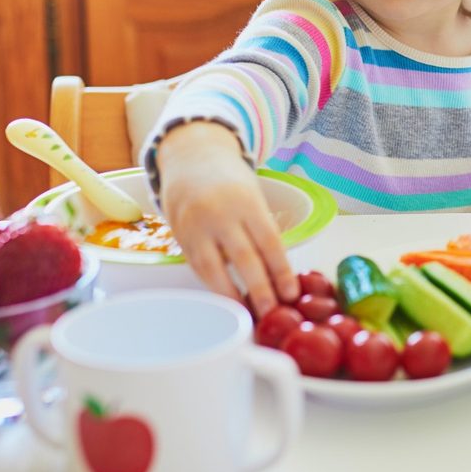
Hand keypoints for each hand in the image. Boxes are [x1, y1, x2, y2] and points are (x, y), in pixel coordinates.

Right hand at [155, 123, 298, 315]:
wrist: (190, 158)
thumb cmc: (231, 182)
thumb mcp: (252, 197)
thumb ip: (261, 231)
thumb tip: (279, 275)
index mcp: (247, 202)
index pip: (269, 241)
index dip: (282, 271)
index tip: (291, 294)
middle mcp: (220, 214)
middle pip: (244, 258)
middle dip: (260, 289)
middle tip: (272, 312)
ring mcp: (196, 226)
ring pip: (214, 268)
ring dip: (231, 294)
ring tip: (247, 313)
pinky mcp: (179, 236)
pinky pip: (197, 266)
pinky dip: (212, 285)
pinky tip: (225, 298)